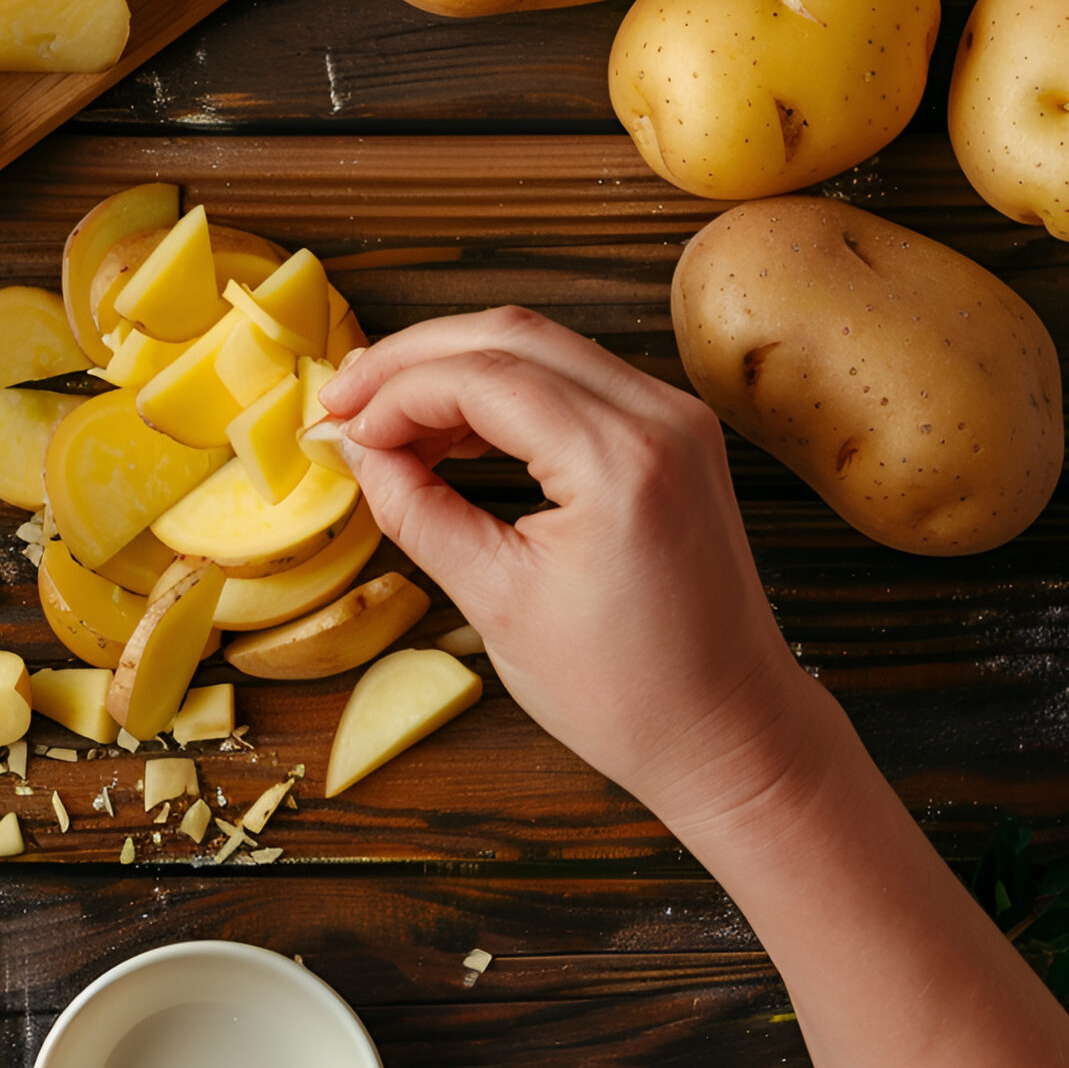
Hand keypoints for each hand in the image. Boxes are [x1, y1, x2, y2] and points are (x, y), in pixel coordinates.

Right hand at [317, 306, 833, 847]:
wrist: (729, 731)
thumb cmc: (627, 693)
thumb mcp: (497, 604)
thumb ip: (418, 511)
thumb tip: (358, 453)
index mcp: (620, 462)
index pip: (482, 377)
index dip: (394, 394)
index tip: (338, 430)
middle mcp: (660, 419)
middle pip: (510, 335)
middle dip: (412, 361)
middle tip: (344, 402)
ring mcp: (676, 420)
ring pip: (541, 347)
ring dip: (455, 371)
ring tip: (387, 425)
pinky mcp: (675, 436)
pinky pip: (574, 380)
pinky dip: (504, 392)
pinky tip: (450, 433)